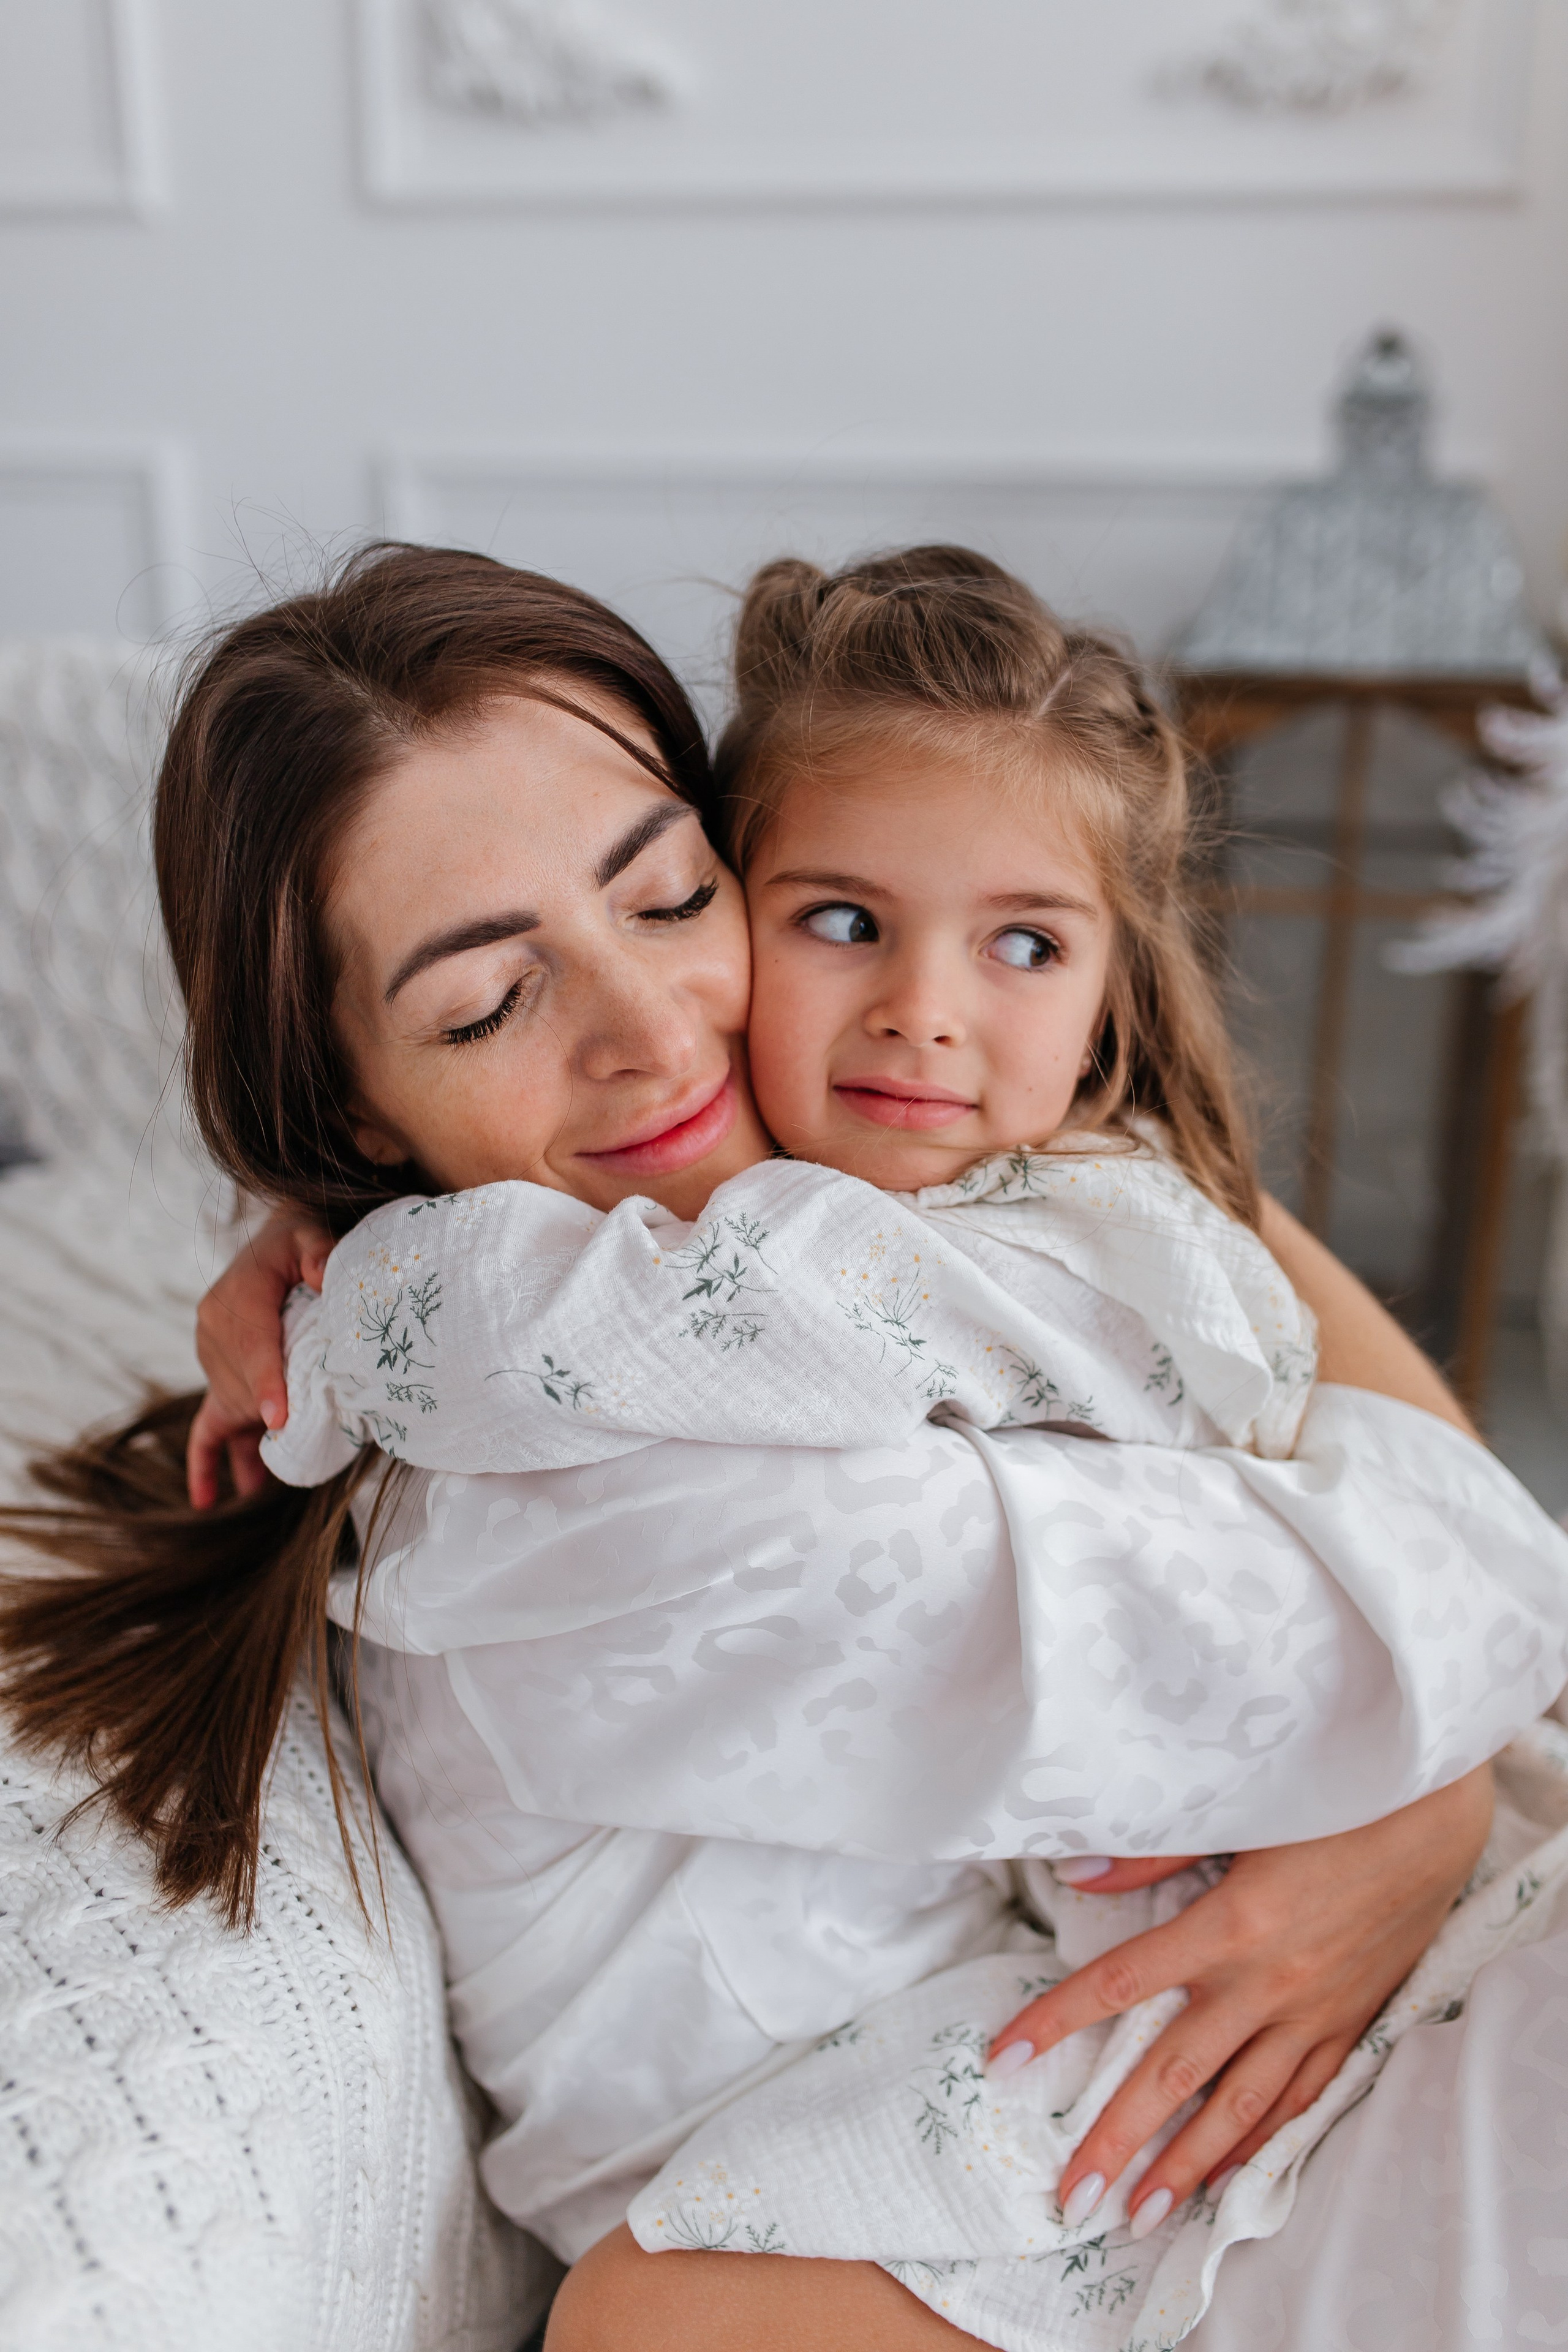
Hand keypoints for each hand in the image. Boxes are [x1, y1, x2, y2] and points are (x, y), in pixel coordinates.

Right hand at [187, 1212, 332, 1506]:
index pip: (253, 1348)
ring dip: (252, 1444)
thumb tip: (326, 1274)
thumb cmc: (300, 1240)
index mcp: (237, 1299)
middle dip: (272, 1415)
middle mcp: (214, 1333)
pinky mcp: (218, 1381)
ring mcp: (212, 1362)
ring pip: (234, 1411)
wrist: (279, 1243)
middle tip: (307, 1444)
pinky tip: (209, 1503)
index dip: (267, 1384)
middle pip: (244, 1387)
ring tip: (267, 1488)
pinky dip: (204, 1465)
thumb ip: (319, 1251)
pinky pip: (204, 1430)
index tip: (279, 1417)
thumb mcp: (311, 1235)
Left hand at [987, 1764, 1493, 2236]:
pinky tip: (1224, 2175)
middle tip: (1069, 2194)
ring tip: (1137, 2214)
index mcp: (1228, 1924)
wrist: (1431, 1819)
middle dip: (1115, 2138)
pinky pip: (1297, 2100)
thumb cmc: (1327, 1801)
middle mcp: (1265, 1983)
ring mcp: (1310, 2012)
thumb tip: (1074, 1872)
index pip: (1121, 1982)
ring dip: (1184, 2166)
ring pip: (1237, 2109)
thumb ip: (1152, 1850)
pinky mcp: (1347, 2023)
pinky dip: (1257, 2143)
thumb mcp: (1238, 1813)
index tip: (1007, 2058)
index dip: (1059, 2020)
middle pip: (1173, 2074)